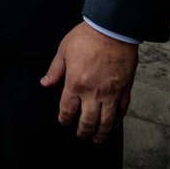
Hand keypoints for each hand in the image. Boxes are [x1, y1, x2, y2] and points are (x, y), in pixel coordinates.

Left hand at [40, 21, 137, 142]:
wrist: (112, 30)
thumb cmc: (87, 38)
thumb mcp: (64, 50)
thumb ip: (55, 70)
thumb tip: (45, 83)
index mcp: (75, 83)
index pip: (68, 109)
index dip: (64, 119)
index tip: (63, 122)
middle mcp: (93, 92)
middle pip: (88, 121)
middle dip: (82, 131)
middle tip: (80, 135)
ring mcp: (111, 93)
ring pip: (106, 121)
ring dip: (101, 133)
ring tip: (96, 138)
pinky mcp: (125, 90)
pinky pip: (122, 111)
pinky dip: (117, 121)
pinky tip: (113, 125)